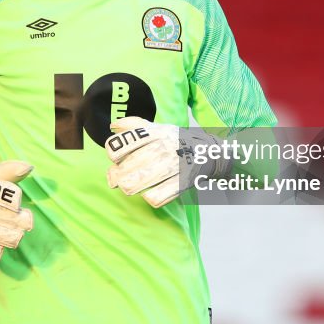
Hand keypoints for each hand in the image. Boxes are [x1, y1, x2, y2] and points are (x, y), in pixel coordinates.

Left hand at [105, 117, 226, 207]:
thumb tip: (113, 126)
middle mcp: (163, 148)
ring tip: (129, 187)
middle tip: (118, 179)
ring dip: (129, 187)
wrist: (210, 151)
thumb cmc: (178, 141)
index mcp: (154, 134)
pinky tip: (150, 194)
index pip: (121, 145)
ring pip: (136, 184)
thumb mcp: (158, 128)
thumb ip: (135, 125)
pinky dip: (150, 198)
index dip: (113, 154)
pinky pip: (156, 198)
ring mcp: (173, 166)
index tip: (116, 159)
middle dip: (116, 176)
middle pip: (126, 168)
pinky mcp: (182, 183)